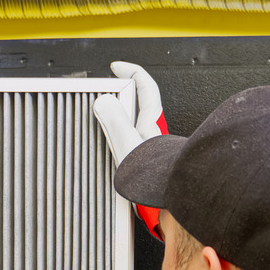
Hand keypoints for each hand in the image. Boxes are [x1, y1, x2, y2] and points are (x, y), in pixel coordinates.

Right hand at [93, 62, 168, 237]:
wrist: (169, 202)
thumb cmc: (155, 177)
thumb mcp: (128, 144)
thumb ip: (114, 121)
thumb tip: (103, 101)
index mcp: (150, 121)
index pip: (144, 85)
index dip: (130, 71)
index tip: (116, 67)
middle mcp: (151, 131)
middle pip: (137, 103)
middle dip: (120, 96)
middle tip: (102, 94)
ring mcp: (149, 146)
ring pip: (132, 124)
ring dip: (117, 120)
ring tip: (100, 122)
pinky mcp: (145, 162)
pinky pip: (128, 143)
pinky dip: (117, 141)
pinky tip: (108, 151)